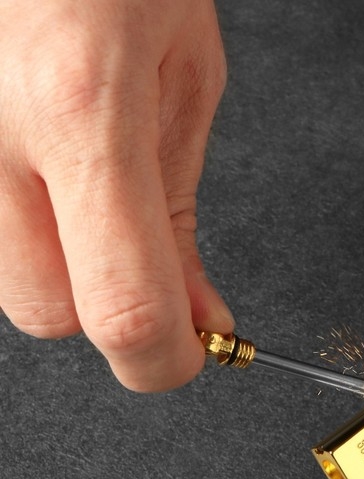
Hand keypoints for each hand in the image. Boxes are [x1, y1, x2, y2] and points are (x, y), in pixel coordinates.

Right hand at [0, 0, 232, 390]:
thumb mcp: (185, 84)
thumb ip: (179, 216)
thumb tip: (197, 316)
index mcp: (83, 112)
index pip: (124, 309)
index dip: (166, 360)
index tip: (192, 354)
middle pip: (50, 315)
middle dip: (114, 310)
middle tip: (153, 263)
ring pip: (12, 284)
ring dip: (70, 271)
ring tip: (99, 193)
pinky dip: (37, 235)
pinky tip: (58, 181)